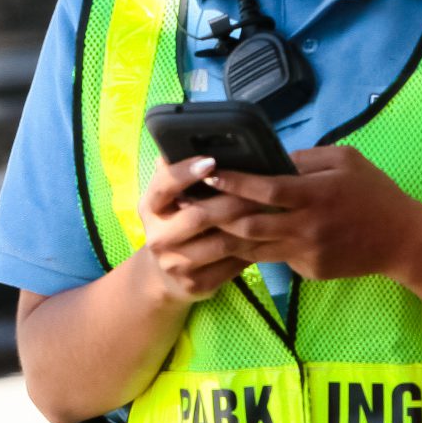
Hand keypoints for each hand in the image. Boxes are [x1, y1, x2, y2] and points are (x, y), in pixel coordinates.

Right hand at [135, 156, 265, 304]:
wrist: (164, 275)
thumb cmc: (175, 222)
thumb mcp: (169, 199)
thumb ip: (177, 172)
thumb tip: (188, 137)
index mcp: (150, 208)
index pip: (164, 186)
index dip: (187, 172)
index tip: (212, 161)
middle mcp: (158, 237)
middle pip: (199, 216)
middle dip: (233, 200)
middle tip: (262, 187)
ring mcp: (175, 264)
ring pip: (221, 242)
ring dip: (249, 226)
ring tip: (272, 209)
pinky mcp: (195, 285)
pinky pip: (230, 265)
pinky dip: (251, 250)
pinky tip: (266, 236)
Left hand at [207, 145, 421, 281]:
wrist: (402, 240)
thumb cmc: (374, 192)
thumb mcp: (346, 160)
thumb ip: (306, 158)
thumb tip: (269, 158)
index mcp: (316, 194)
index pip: (265, 190)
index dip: (234, 182)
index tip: (209, 173)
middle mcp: (308, 226)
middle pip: (249, 225)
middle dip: (217, 215)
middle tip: (193, 204)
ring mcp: (308, 253)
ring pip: (254, 248)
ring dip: (227, 237)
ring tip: (203, 224)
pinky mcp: (310, 270)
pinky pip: (276, 258)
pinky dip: (257, 248)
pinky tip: (240, 240)